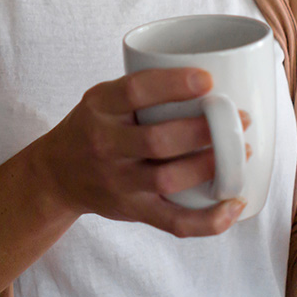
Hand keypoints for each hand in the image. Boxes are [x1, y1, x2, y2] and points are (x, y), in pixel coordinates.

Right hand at [34, 67, 249, 237]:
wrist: (56, 175)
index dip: (173, 84)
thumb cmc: (94, 127)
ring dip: (210, 166)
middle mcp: (105, 144)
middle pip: (157, 140)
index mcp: (99, 107)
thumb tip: (213, 73)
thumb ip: (144, 87)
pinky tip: (233, 204)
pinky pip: (173, 222)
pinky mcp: (132, 210)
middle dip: (203, 130)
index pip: (134, 91)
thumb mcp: (103, 97)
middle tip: (239, 117)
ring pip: (167, 179)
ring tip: (241, 152)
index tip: (208, 79)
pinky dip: (208, 220)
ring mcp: (118, 181)